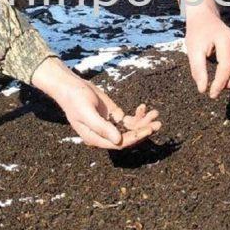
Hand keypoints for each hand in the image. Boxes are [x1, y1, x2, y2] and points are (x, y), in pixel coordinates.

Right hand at [31, 57, 160, 148]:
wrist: (71, 86)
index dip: (135, 137)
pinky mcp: (114, 115)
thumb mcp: (87, 113)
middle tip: (157, 123)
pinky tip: (144, 107)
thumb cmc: (75, 100)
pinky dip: (137, 115)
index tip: (148, 129)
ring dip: (143, 122)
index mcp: (97, 139)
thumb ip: (102, 127)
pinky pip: (129, 120)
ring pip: (131, 128)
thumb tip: (118, 140)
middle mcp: (105, 135)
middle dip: (143, 130)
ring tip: (156, 114)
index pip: (120, 144)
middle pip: (129, 137)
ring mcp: (110, 125)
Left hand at [183, 0, 229, 97]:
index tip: (210, 94)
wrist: (204, 17)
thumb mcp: (193, 50)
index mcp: (225, 39)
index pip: (227, 66)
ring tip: (223, 83)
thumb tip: (203, 89)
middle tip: (217, 88)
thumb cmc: (197, 33)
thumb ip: (198, 69)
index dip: (220, 83)